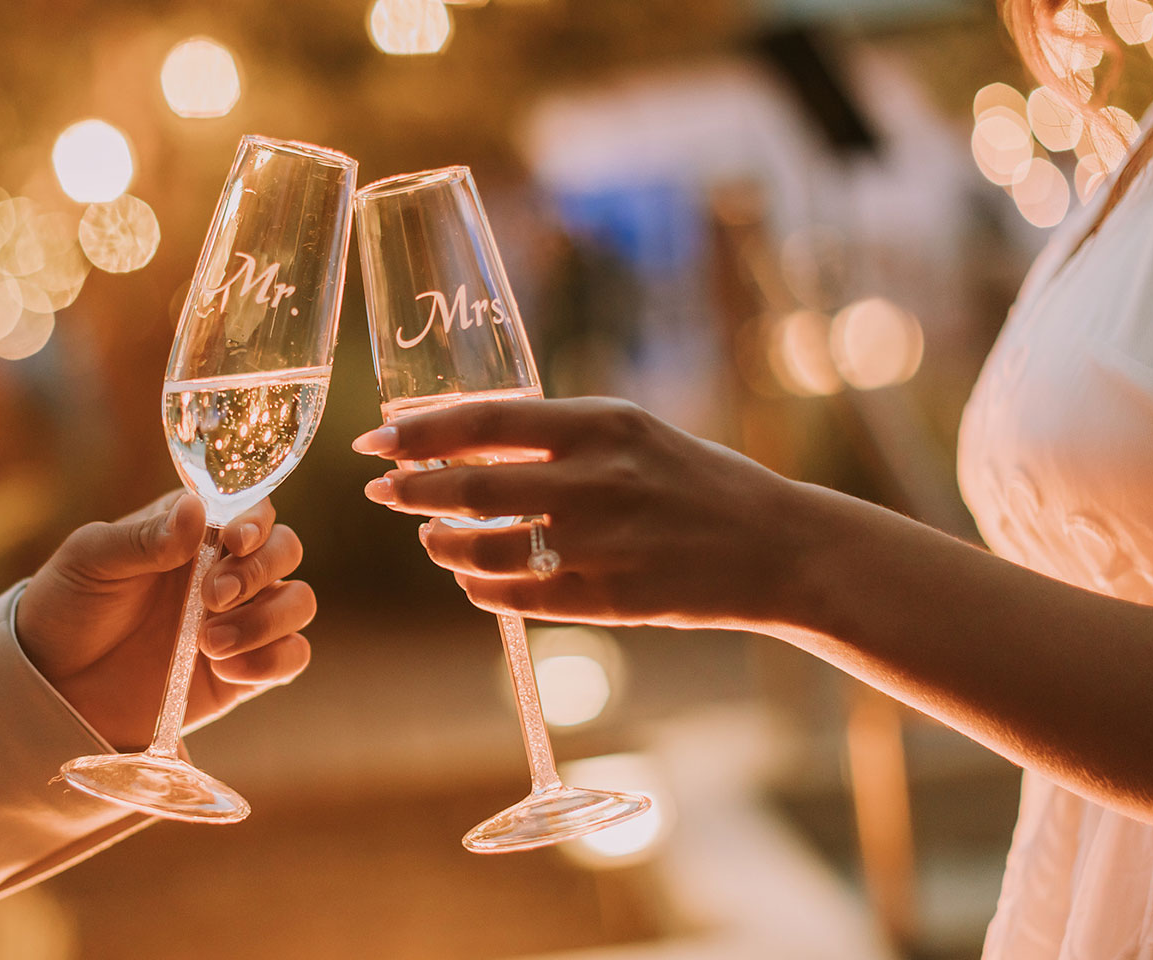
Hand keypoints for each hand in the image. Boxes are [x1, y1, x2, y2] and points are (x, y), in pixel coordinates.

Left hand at [14, 493, 314, 749]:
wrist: (53, 683)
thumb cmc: (69, 604)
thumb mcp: (92, 560)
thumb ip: (145, 537)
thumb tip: (195, 509)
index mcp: (195, 532)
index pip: (253, 510)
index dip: (255, 522)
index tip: (233, 541)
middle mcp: (227, 570)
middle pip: (286, 551)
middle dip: (260, 572)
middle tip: (211, 598)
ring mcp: (240, 621)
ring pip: (298, 603)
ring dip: (267, 620)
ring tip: (210, 644)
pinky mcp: (243, 671)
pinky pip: (291, 657)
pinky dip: (272, 660)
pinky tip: (226, 668)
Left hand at [352, 397, 811, 630]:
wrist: (779, 547)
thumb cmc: (696, 481)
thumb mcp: (633, 433)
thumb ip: (557, 436)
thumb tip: (465, 441)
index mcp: (601, 424)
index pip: (485, 422)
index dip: (419, 433)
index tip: (373, 441)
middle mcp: (597, 481)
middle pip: (471, 488)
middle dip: (412, 491)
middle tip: (382, 493)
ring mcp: (602, 544)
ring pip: (487, 550)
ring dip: (443, 545)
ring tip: (431, 538)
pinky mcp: (610, 599)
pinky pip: (520, 597)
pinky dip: (482, 589)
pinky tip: (471, 580)